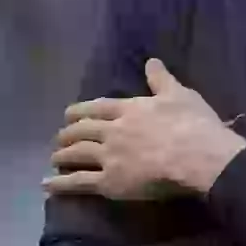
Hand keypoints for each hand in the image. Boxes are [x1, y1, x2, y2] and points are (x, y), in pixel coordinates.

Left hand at [43, 59, 245, 199]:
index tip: (69, 114)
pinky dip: (61, 183)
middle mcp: (113, 130)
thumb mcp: (180, 94)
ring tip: (55, 158)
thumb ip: (162, 80)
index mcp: (130, 109)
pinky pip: (80, 182)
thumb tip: (151, 61)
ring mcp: (109, 156)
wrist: (198, 157)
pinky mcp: (110, 182)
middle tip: (60, 137)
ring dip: (62, 155)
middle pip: (82, 130)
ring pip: (77, 153)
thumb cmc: (194, 124)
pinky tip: (47, 184)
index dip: (81, 111)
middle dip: (68, 133)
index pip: (98, 107)